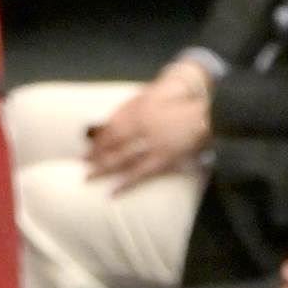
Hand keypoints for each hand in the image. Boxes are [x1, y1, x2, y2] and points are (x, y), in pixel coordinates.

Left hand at [81, 59, 212, 188]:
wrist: (205, 113)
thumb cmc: (180, 103)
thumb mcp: (152, 96)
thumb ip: (132, 107)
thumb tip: (112, 122)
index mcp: (137, 110)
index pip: (111, 126)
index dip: (98, 139)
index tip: (88, 148)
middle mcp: (141, 127)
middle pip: (112, 143)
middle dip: (96, 154)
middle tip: (83, 164)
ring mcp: (151, 144)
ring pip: (122, 158)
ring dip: (104, 168)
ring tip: (90, 177)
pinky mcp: (163, 159)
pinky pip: (140, 174)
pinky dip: (125, 183)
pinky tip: (113, 191)